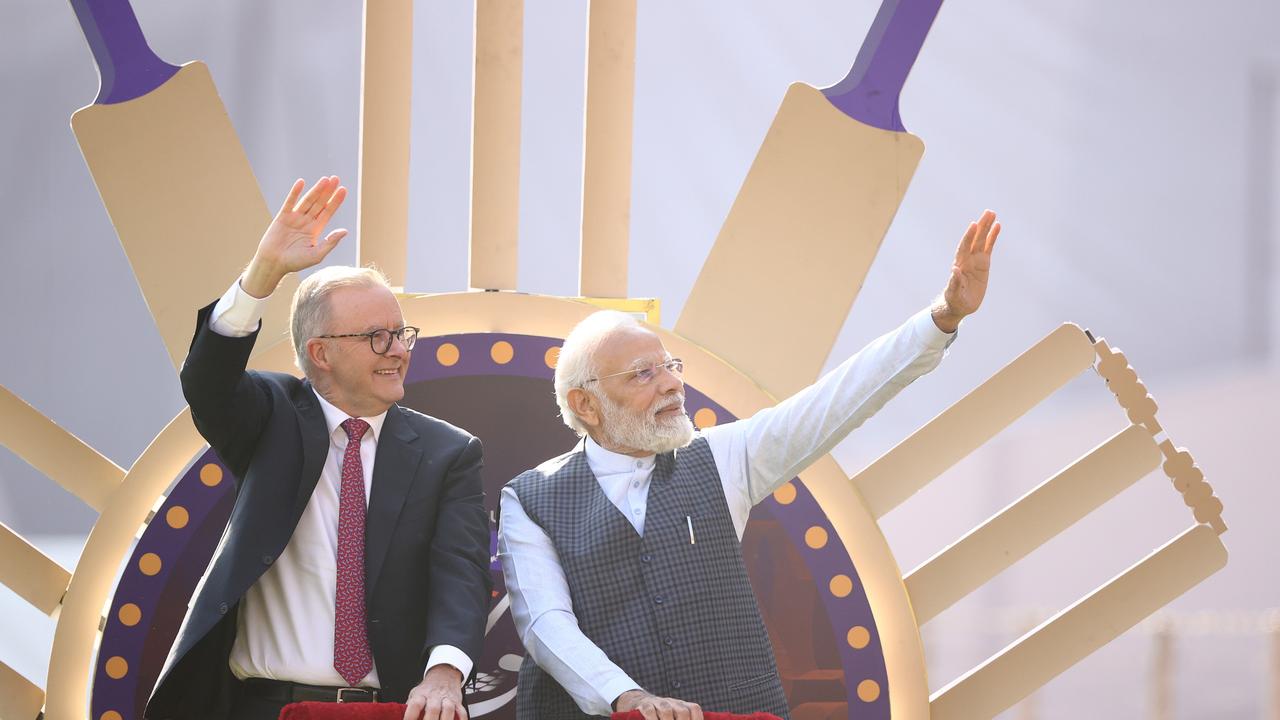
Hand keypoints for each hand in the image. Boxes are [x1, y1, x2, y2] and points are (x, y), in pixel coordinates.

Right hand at [240, 177, 348, 296]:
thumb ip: (331, 242)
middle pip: (319, 203)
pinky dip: (295, 193)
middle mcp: (306, 221)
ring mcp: (294, 218)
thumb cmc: (295, 262)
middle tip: (336, 179)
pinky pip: (290, 202)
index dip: (335, 201)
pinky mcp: (282, 217)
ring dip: (316, 190)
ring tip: (325, 179)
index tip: (343, 190)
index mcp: (315, 230)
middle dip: (328, 191)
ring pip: (307, 201)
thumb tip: (345, 231)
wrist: (274, 264)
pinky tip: (301, 183)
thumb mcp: (317, 254)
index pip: (328, 212)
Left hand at [402, 664, 467, 719]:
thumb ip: (410, 706)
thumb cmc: (428, 688)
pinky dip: (461, 719)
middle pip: (432, 709)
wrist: (444, 673)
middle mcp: (434, 696)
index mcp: (421, 695)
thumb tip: (399, 716)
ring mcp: (447, 699)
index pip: (414, 705)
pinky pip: (461, 711)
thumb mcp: (416, 694)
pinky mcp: (457, 702)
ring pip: (448, 710)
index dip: (410, 716)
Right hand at [614, 689, 703, 719]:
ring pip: (666, 710)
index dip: (697, 719)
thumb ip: (681, 718)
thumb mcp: (673, 716)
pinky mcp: (644, 705)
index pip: (694, 709)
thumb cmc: (659, 715)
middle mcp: (672, 702)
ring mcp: (658, 702)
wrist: (638, 702)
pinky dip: (652, 719)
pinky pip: (649, 710)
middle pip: (683, 711)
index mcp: (681, 705)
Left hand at [933, 209, 1000, 332]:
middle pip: (975, 239)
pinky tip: (997, 226)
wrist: (960, 304)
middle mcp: (967, 259)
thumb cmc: (955, 300)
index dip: (969, 236)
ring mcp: (976, 259)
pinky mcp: (983, 263)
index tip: (974, 225)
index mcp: (960, 264)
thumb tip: (955, 270)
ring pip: (982, 240)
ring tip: (993, 213)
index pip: (964, 247)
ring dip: (987, 227)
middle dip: (981, 226)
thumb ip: (955, 283)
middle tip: (988, 212)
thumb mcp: (954, 294)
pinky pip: (989, 247)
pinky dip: (992, 237)